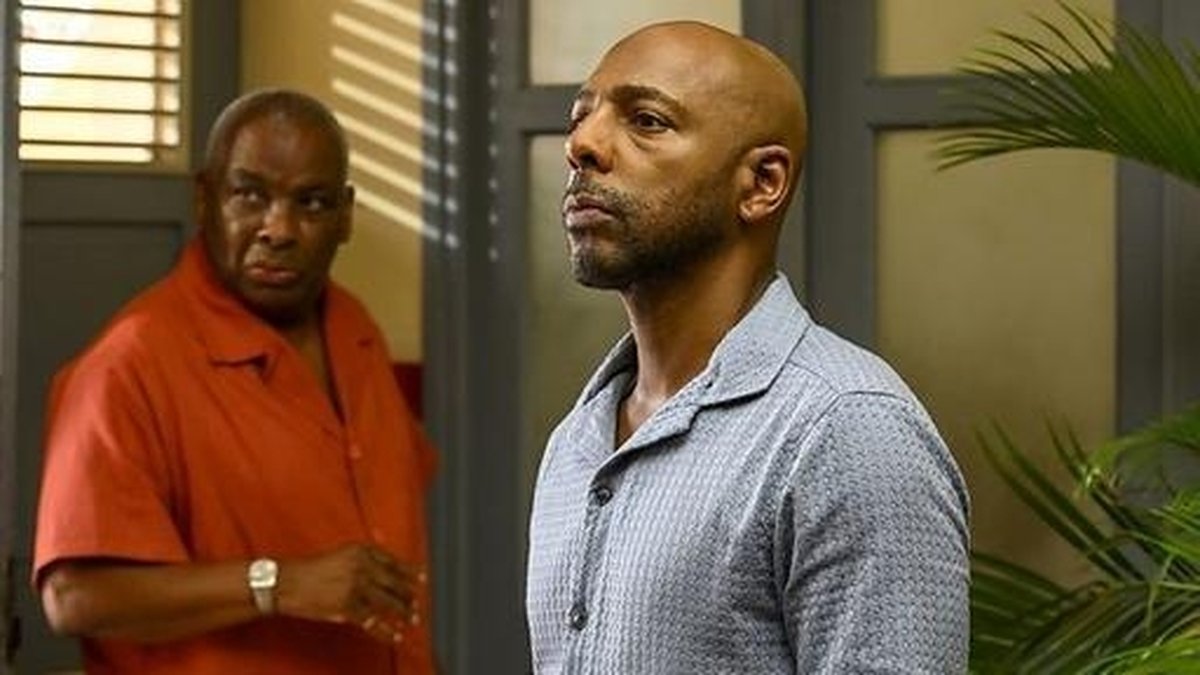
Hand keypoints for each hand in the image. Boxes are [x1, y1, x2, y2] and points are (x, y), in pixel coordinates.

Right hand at [274, 544, 425, 643]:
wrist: (286, 582)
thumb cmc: (312, 569)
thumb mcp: (341, 555)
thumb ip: (364, 560)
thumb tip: (386, 573)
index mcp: (362, 551)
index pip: (394, 562)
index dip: (410, 572)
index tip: (422, 578)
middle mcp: (362, 566)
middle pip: (395, 583)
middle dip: (408, 595)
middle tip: (417, 604)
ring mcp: (356, 587)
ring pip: (388, 603)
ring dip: (403, 613)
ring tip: (412, 619)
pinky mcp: (348, 607)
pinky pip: (373, 622)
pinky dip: (386, 631)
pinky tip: (395, 636)